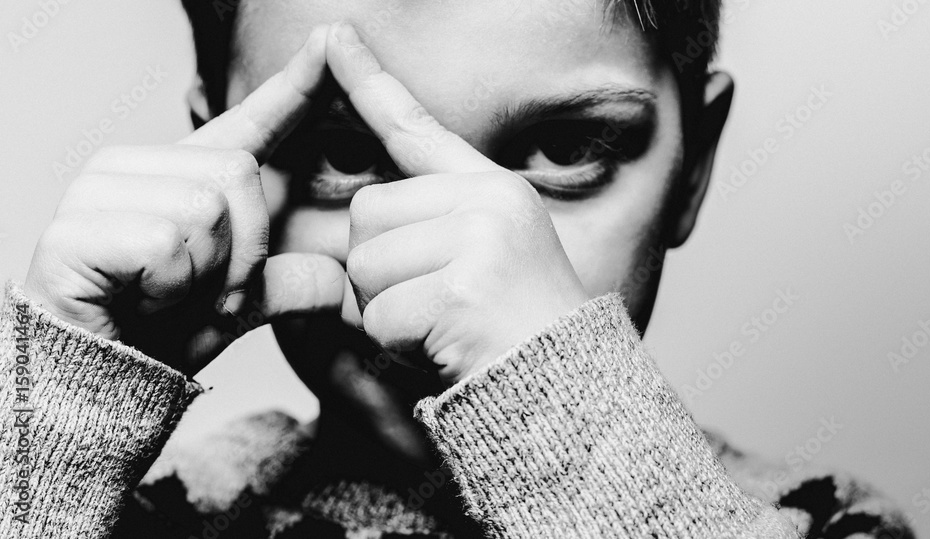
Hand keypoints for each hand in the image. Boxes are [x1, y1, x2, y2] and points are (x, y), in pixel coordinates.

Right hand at [23, 27, 344, 373]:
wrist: (100, 386)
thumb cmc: (163, 335)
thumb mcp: (240, 303)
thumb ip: (284, 282)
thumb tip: (335, 277)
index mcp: (183, 175)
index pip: (249, 122)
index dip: (294, 86)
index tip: (332, 42)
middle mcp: (137, 165)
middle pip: (237, 175)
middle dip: (244, 251)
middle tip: (207, 292)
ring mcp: (98, 190)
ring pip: (205, 208)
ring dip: (206, 274)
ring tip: (169, 295)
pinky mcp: (72, 227)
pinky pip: (165, 241)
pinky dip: (170, 286)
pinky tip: (139, 299)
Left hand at [328, 24, 589, 383]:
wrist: (568, 383)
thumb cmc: (519, 323)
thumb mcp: (492, 251)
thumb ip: (436, 220)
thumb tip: (364, 216)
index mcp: (492, 187)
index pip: (416, 128)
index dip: (368, 82)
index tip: (331, 36)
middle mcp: (488, 201)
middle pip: (365, 215)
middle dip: (379, 269)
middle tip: (433, 300)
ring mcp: (478, 242)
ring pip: (364, 268)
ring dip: (386, 310)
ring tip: (442, 324)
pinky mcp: (460, 290)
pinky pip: (380, 317)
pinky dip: (398, 345)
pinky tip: (444, 347)